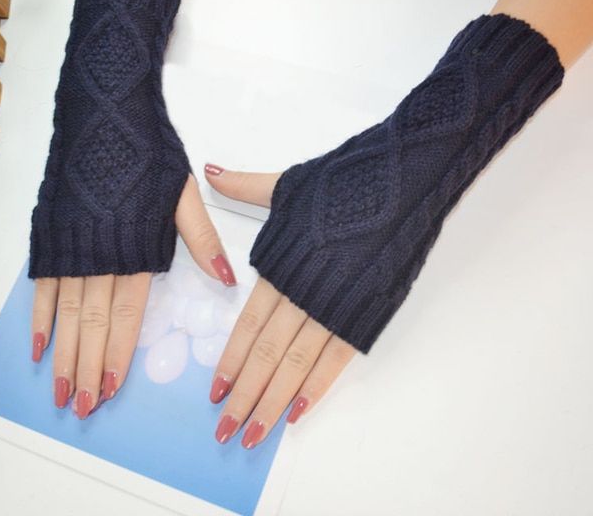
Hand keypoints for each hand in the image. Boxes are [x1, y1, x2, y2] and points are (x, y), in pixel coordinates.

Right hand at [31, 173, 235, 417]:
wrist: (107, 117)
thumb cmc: (149, 155)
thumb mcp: (185, 196)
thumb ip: (202, 240)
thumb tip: (227, 279)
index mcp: (138, 251)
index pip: (126, 317)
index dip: (118, 355)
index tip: (112, 388)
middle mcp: (102, 257)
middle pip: (93, 324)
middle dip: (88, 369)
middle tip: (82, 406)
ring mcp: (72, 248)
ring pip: (66, 313)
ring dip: (63, 354)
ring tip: (60, 389)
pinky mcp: (51, 235)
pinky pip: (42, 284)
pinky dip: (39, 316)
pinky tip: (38, 345)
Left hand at [203, 163, 357, 447]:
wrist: (399, 184)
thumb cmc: (343, 183)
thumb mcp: (286, 184)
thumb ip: (244, 187)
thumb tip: (209, 172)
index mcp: (280, 268)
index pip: (248, 326)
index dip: (230, 361)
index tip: (214, 391)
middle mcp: (301, 295)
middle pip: (266, 355)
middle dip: (244, 396)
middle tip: (224, 429)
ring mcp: (334, 309)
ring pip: (296, 366)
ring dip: (272, 404)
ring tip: (253, 435)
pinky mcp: (365, 315)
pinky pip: (336, 360)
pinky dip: (316, 388)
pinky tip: (298, 412)